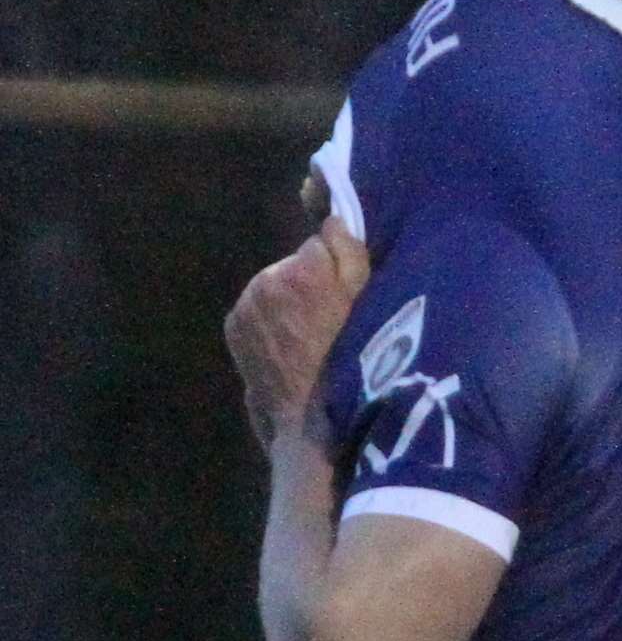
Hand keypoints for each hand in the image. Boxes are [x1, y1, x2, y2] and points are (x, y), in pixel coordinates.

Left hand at [223, 216, 369, 450]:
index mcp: (304, 268)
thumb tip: (333, 218)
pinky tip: (288, 347)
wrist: (310, 422)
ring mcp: (246, 303)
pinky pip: (258, 310)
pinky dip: (271, 321)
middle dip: (310, 283)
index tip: (347, 294)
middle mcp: (267, 277)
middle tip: (331, 321)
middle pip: (296, 264)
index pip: (323, 241)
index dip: (338, 266)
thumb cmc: (353, 363)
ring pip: (275, 286)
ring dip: (289, 303)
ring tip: (310, 338)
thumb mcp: (368, 304)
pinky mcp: (234, 325)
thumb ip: (350, 252)